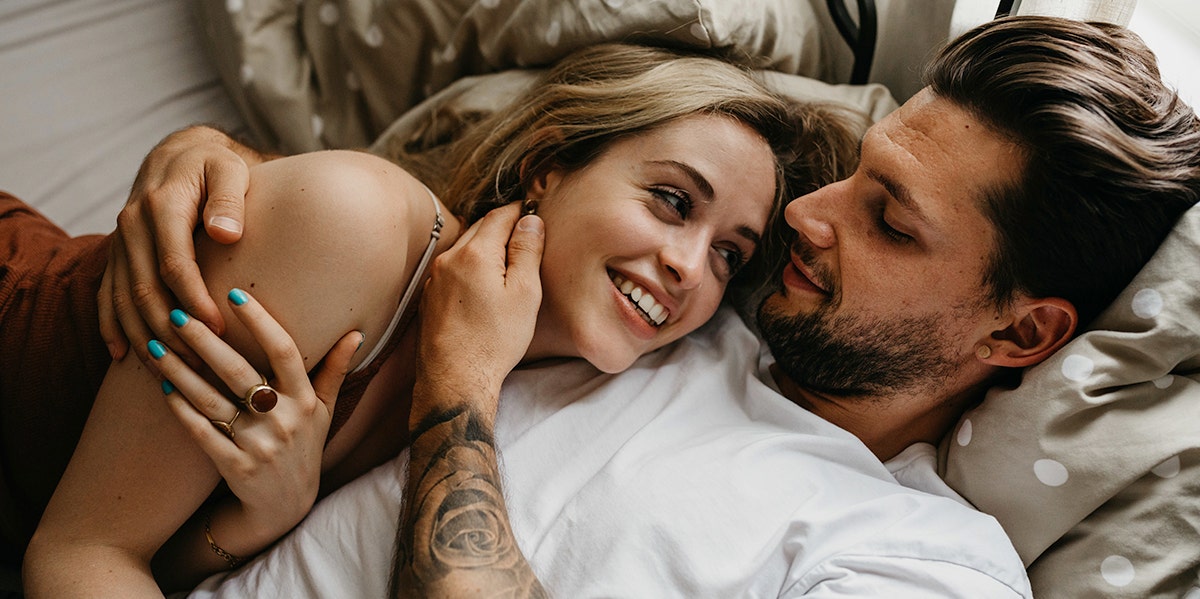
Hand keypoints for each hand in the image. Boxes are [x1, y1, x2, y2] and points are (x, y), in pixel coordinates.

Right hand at [99, 126, 257, 362]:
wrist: (179, 154)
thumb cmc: (214, 165)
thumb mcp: (229, 170)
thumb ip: (229, 199)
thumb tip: (226, 233)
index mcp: (161, 206)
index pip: (174, 264)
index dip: (195, 299)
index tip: (218, 328)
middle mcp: (132, 226)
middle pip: (144, 289)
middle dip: (171, 330)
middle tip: (200, 362)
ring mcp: (121, 241)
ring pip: (123, 298)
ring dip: (144, 337)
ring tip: (171, 371)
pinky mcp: (118, 253)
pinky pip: (107, 294)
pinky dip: (112, 326)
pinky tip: (122, 355)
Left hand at [147, 288, 361, 540]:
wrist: (285, 508)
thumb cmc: (304, 448)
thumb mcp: (324, 411)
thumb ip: (334, 370)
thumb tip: (355, 332)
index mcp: (305, 401)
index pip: (285, 351)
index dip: (261, 322)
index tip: (236, 294)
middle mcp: (284, 421)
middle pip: (240, 373)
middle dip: (207, 341)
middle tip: (180, 313)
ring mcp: (259, 446)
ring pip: (213, 401)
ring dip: (182, 372)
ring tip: (157, 345)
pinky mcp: (234, 467)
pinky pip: (202, 433)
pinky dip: (181, 409)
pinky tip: (163, 386)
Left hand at [415, 203, 544, 415]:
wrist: (454, 379)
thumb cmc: (494, 341)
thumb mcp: (524, 294)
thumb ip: (527, 251)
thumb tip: (530, 220)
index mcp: (475, 253)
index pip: (499, 215)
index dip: (520, 212)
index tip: (534, 213)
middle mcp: (449, 259)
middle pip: (479, 228)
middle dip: (502, 227)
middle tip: (525, 237)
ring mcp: (435, 278)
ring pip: (464, 248)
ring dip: (485, 248)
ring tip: (507, 263)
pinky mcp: (429, 296)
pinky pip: (453, 269)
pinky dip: (470, 267)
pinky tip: (484, 287)